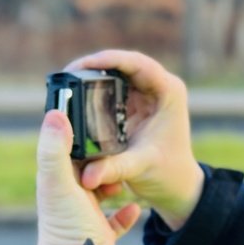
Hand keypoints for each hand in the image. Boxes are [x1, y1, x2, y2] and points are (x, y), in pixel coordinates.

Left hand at [35, 109, 142, 244]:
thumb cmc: (67, 226)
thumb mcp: (60, 182)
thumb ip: (55, 149)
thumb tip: (54, 112)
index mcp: (56, 183)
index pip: (67, 150)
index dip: (80, 134)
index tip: (98, 117)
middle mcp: (68, 199)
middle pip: (88, 169)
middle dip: (104, 159)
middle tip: (121, 147)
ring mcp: (84, 217)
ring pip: (102, 192)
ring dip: (116, 183)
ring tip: (126, 178)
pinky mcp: (99, 236)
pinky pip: (115, 221)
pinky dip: (125, 214)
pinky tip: (135, 208)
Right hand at [63, 50, 204, 229]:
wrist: (176, 185)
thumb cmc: (167, 173)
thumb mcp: (140, 168)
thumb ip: (113, 168)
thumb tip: (86, 177)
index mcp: (168, 92)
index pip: (138, 64)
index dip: (109, 59)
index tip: (82, 65)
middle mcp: (159, 87)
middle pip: (123, 63)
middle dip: (94, 65)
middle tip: (66, 75)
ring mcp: (147, 93)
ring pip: (116, 72)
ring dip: (92, 75)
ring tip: (66, 82)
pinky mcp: (135, 103)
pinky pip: (112, 86)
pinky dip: (95, 88)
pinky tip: (75, 95)